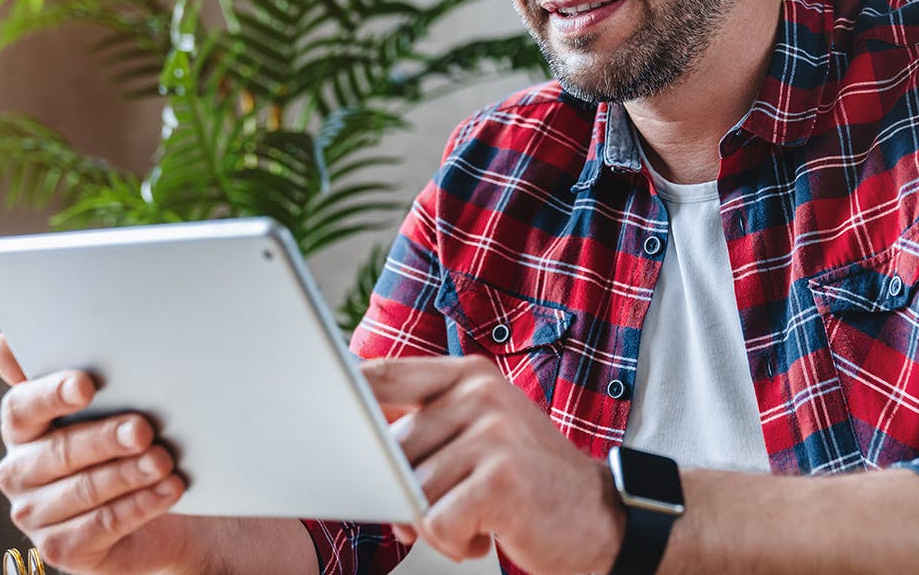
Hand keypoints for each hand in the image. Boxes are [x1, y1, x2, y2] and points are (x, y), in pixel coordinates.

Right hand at [0, 334, 198, 574]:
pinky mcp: (62, 549)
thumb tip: (7, 341)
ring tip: (165, 461)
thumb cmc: (128, 438)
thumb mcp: (112, 400)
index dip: (52, 395)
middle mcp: (20, 470)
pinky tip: (169, 489)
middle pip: (59, 451)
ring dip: (128, 475)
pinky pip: (101, 526)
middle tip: (145, 429)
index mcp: (23, 427)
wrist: (159, 502)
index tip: (88, 384)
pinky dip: (139, 506)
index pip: (23, 407)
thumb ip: (74, 368)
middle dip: (105, 438)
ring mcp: (37, 514)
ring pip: (84, 490)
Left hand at [362, 355, 623, 574]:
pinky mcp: (500, 479)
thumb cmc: (532, 481)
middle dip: (404, 494)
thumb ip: (428, 423)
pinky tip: (490, 534)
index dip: (344, 397)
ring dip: (436, 525)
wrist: (604, 519)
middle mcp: (482, 393)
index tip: (314, 412)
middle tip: (450, 505)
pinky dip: (456, 544)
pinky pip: (435, 523)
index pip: (384, 375)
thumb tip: (351, 437)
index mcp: (471, 375)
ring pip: (411, 493)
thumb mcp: (484, 432)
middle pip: (389, 450)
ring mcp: (494, 433)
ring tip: (479, 516)